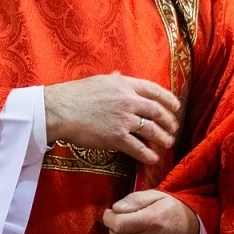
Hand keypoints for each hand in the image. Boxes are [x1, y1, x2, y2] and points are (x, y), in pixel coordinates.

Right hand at [45, 72, 179, 168]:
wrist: (58, 110)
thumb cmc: (75, 94)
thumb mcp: (99, 81)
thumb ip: (114, 79)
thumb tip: (119, 74)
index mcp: (125, 84)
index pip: (155, 90)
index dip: (169, 100)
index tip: (176, 107)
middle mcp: (128, 101)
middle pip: (158, 111)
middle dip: (169, 122)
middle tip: (173, 129)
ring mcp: (123, 119)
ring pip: (152, 130)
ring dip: (163, 139)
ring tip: (167, 144)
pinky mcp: (116, 137)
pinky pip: (138, 148)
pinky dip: (148, 154)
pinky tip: (152, 158)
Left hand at [103, 189, 198, 233]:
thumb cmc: (172, 212)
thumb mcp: (158, 196)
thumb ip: (135, 199)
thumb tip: (115, 208)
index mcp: (153, 221)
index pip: (118, 224)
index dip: (109, 217)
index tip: (111, 213)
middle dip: (115, 226)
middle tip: (126, 220)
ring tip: (132, 232)